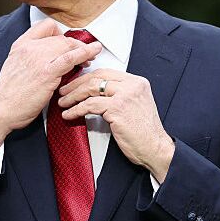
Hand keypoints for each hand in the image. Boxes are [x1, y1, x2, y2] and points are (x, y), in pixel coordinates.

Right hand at [0, 19, 101, 151]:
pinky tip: (94, 52)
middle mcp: (29, 48)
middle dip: (76, 45)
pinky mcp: (47, 73)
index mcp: (21, 45)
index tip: (67, 43)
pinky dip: (85, 52)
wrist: (1, 110)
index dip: (61, 33)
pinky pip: (71, 58)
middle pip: (60, 37)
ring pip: (67, 45)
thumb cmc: (10, 94)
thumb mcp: (17, 66)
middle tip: (84, 54)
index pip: (46, 26)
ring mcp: (38, 59)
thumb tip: (53, 56)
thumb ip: (32, 57)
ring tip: (92, 55)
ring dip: (83, 49)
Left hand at [57, 69, 174, 180]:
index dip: (86, 77)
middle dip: (75, 84)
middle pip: (96, 77)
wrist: (155, 148)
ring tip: (63, 103)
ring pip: (90, 89)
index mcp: (137, 82)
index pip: (106, 72)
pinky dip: (76, 110)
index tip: (75, 83)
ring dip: (72, 96)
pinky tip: (69, 114)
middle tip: (64, 91)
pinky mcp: (117, 109)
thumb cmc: (145, 132)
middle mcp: (132, 85)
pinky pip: (89, 106)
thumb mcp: (136, 105)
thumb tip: (96, 93)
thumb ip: (121, 95)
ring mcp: (125, 95)